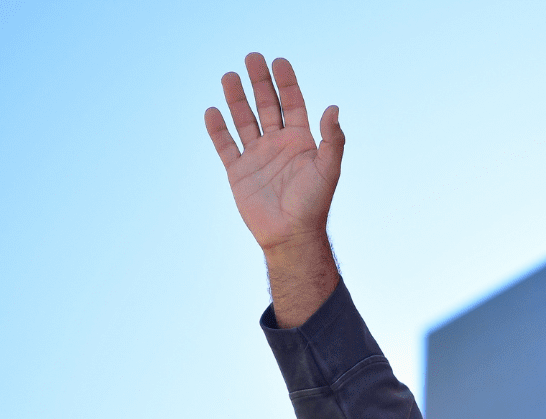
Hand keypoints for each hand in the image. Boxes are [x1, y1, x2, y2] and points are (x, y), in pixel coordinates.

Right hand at [205, 53, 342, 253]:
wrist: (291, 235)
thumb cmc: (314, 204)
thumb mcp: (328, 169)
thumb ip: (332, 140)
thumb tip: (333, 108)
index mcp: (301, 142)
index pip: (293, 104)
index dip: (287, 83)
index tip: (279, 61)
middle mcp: (278, 145)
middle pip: (267, 106)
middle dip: (260, 82)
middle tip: (252, 57)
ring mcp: (257, 157)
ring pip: (244, 120)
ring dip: (237, 99)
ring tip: (229, 75)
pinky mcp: (238, 172)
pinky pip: (225, 146)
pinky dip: (218, 129)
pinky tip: (212, 111)